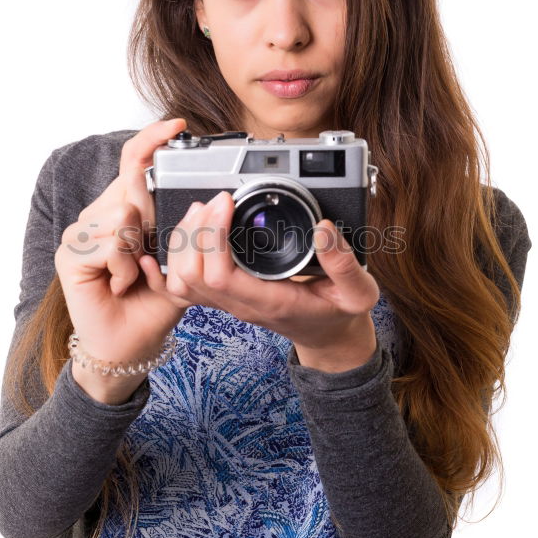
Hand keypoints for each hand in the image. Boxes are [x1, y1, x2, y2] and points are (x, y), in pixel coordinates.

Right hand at [54, 117, 188, 382]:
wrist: (128, 344)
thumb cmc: (152, 303)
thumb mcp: (180, 262)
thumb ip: (187, 231)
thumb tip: (206, 203)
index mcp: (125, 211)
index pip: (133, 161)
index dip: (152, 139)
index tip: (177, 125)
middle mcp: (100, 215)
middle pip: (130, 187)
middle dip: (151, 222)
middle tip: (149, 254)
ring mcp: (81, 233)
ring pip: (123, 215)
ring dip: (138, 253)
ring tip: (133, 275)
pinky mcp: (70, 254)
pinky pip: (110, 243)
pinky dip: (124, 268)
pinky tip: (120, 283)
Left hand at [140, 190, 380, 368]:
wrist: (328, 335)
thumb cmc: (338, 314)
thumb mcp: (357, 293)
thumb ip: (345, 264)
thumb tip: (324, 230)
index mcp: (269, 302)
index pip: (221, 275)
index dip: (213, 235)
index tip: (227, 202)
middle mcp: (240, 304)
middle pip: (191, 275)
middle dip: (195, 232)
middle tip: (215, 201)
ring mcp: (228, 302)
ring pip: (181, 281)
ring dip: (184, 242)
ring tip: (204, 211)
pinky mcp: (224, 296)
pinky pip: (186, 284)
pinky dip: (179, 256)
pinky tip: (192, 231)